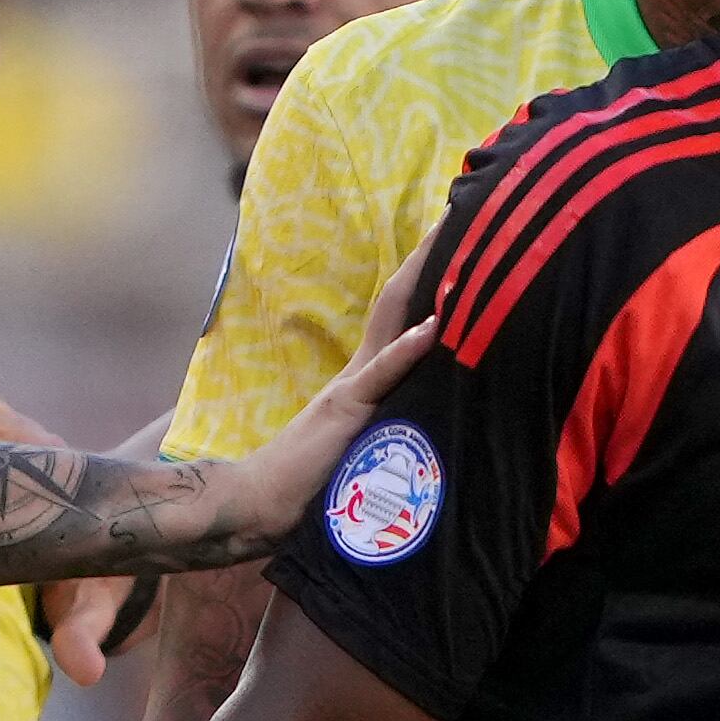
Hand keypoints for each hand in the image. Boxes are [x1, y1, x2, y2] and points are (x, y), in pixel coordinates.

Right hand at [0, 362, 137, 685]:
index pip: (31, 467)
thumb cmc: (99, 584)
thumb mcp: (90, 610)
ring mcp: (39, 455)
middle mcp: (56, 468)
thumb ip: (83, 635)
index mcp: (69, 499)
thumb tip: (85, 673)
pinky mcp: (24, 451)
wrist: (128, 559)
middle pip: (14, 435)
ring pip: (2, 419)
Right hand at [197, 246, 440, 562]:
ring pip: (391, 326)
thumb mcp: (369, 443)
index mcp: (369, 379)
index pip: (403, 319)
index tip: (458, 248)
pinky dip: (406, 351)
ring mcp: (353, 388)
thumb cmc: (316, 482)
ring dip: (421, 288)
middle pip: (399, 306)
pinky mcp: (347, 411)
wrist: (260, 503)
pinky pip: (380, 376)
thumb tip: (430, 415)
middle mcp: (362, 373)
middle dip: (428, 264)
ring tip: (448, 245)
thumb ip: (392, 422)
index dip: (429, 285)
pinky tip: (432, 328)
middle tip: (460, 217)